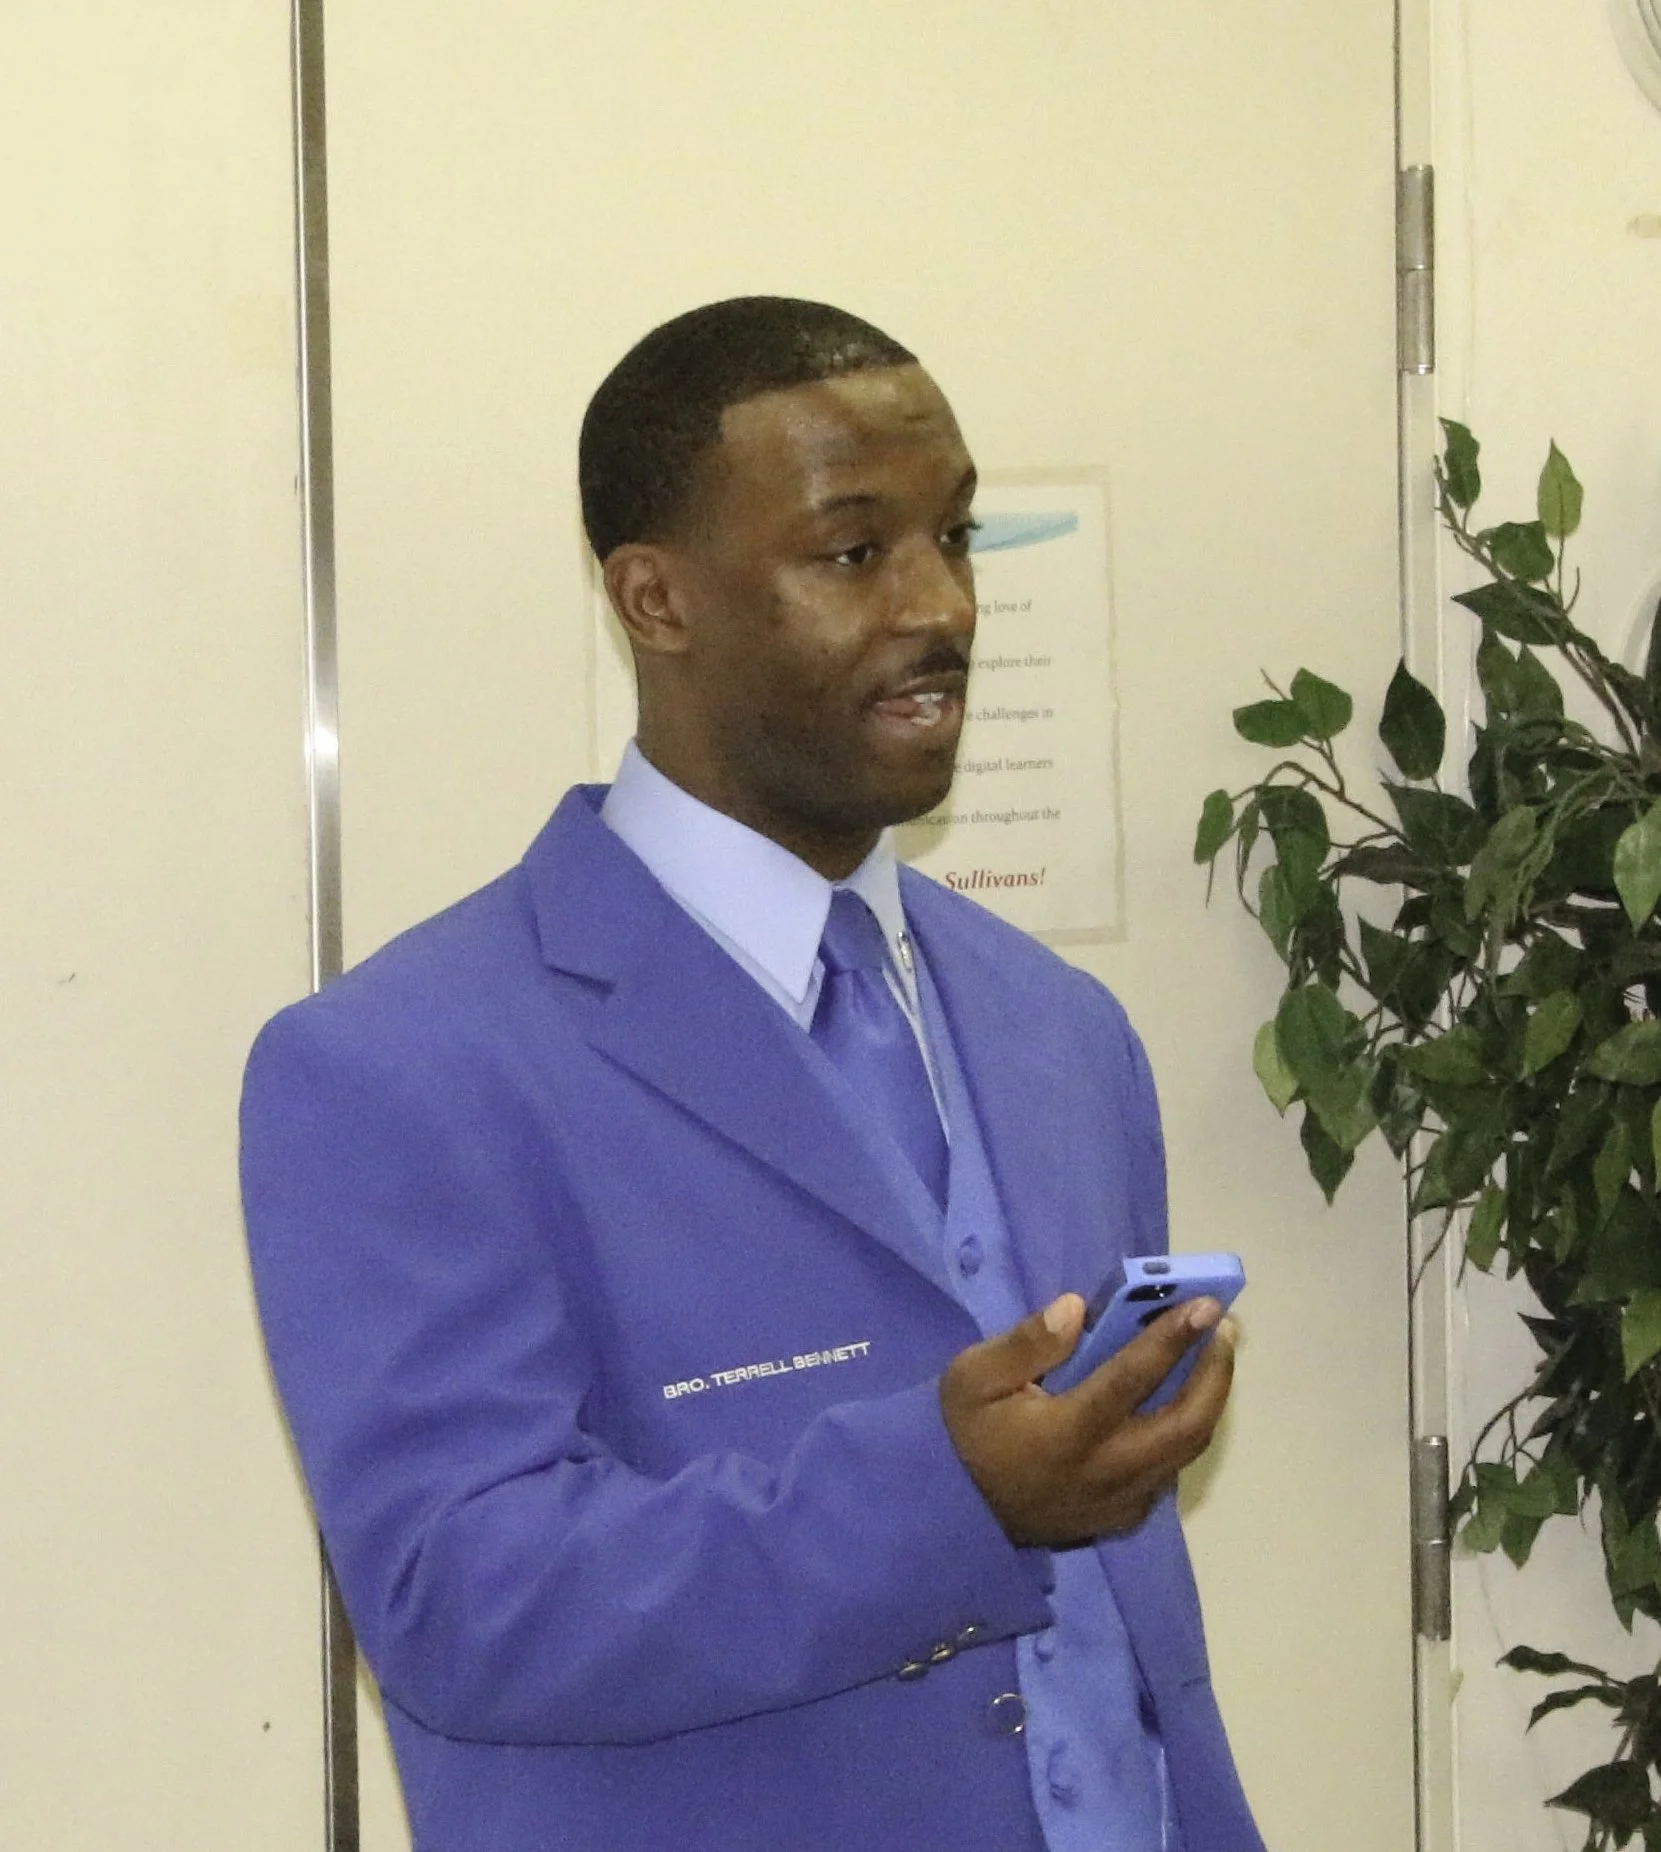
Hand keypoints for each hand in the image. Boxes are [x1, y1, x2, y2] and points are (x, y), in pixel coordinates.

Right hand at [939, 1293, 1235, 1545]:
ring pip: (1187, 1450)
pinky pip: (1169, 1472)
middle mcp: (1106, 1470)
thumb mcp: (972, 1377)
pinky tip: (1178, 1401)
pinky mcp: (1121, 1516)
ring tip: (1212, 1356)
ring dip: (1209, 1400)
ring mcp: (1120, 1500)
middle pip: (1186, 1424)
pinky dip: (1184, 1432)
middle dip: (1215, 1373)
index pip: (1134, 1378)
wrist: (955, 1510)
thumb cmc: (966, 1433)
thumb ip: (1026, 1342)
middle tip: (1223, 1329)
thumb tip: (1077, 1309)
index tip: (1206, 1305)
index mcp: (1068, 1432)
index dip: (1174, 1338)